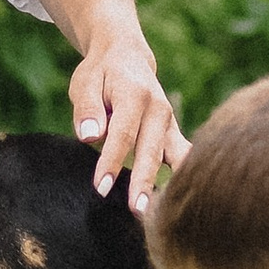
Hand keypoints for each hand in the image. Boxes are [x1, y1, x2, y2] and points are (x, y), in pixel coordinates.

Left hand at [71, 25, 186, 214]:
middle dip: (144, 182)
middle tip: (136, 211)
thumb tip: (90, 137)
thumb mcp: (85, 83)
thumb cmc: (101, 73)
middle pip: (152, 150)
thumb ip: (87, 109)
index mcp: (135, 94)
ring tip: (161, 212)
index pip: (123, 133)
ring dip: (170, 184)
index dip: (112, 162)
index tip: (101, 188)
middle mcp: (159, 108)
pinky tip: (178, 202)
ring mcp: (170, 121)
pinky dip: (182, 178)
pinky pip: (183, 157)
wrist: (127, 55)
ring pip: (174, 156)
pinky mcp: (174, 133)